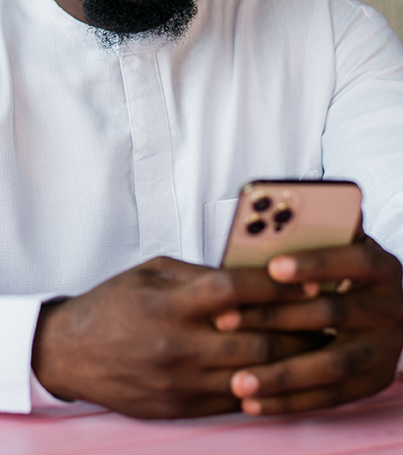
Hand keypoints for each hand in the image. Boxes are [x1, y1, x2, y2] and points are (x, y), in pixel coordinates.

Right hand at [32, 256, 320, 417]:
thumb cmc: (112, 303)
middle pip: (256, 340)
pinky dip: (261, 388)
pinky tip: (278, 377)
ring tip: (311, 349)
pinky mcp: (179, 407)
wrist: (70, 352)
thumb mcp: (150, 271)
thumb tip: (246, 276)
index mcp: (171, 302)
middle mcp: (178, 343)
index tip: (307, 282)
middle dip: (297, 330)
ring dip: (288, 363)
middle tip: (324, 320)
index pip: (237, 291)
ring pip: (251, 375)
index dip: (278, 288)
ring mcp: (180, 380)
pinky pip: (233, 402)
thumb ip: (198, 275)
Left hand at [214, 236, 402, 414]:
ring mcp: (383, 350)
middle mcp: (390, 309)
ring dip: (280, 374)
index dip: (314, 263)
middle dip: (273, 318)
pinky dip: (288, 401)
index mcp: (381, 267)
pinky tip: (251, 402)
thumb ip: (311, 232)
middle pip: (329, 314)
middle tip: (223, 321)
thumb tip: (270, 209)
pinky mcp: (371, 384)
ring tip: (237, 378)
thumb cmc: (341, 268)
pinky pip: (327, 398)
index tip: (272, 267)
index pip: (350, 261)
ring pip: (328, 366)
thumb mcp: (338, 244)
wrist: (387, 312)